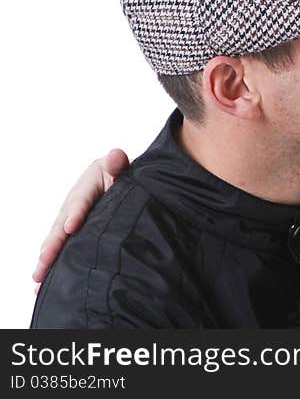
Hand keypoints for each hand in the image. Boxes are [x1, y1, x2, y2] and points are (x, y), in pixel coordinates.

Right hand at [32, 149, 129, 285]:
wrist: (119, 180)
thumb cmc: (119, 173)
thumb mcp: (119, 166)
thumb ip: (118, 163)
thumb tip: (116, 155)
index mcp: (85, 187)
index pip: (80, 201)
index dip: (75, 214)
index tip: (71, 227)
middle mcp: (72, 205)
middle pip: (60, 226)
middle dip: (52, 245)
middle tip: (44, 260)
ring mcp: (70, 221)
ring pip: (56, 241)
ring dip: (47, 259)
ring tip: (38, 279)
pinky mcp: (73, 234)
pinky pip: (62, 248)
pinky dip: (52, 264)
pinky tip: (44, 284)